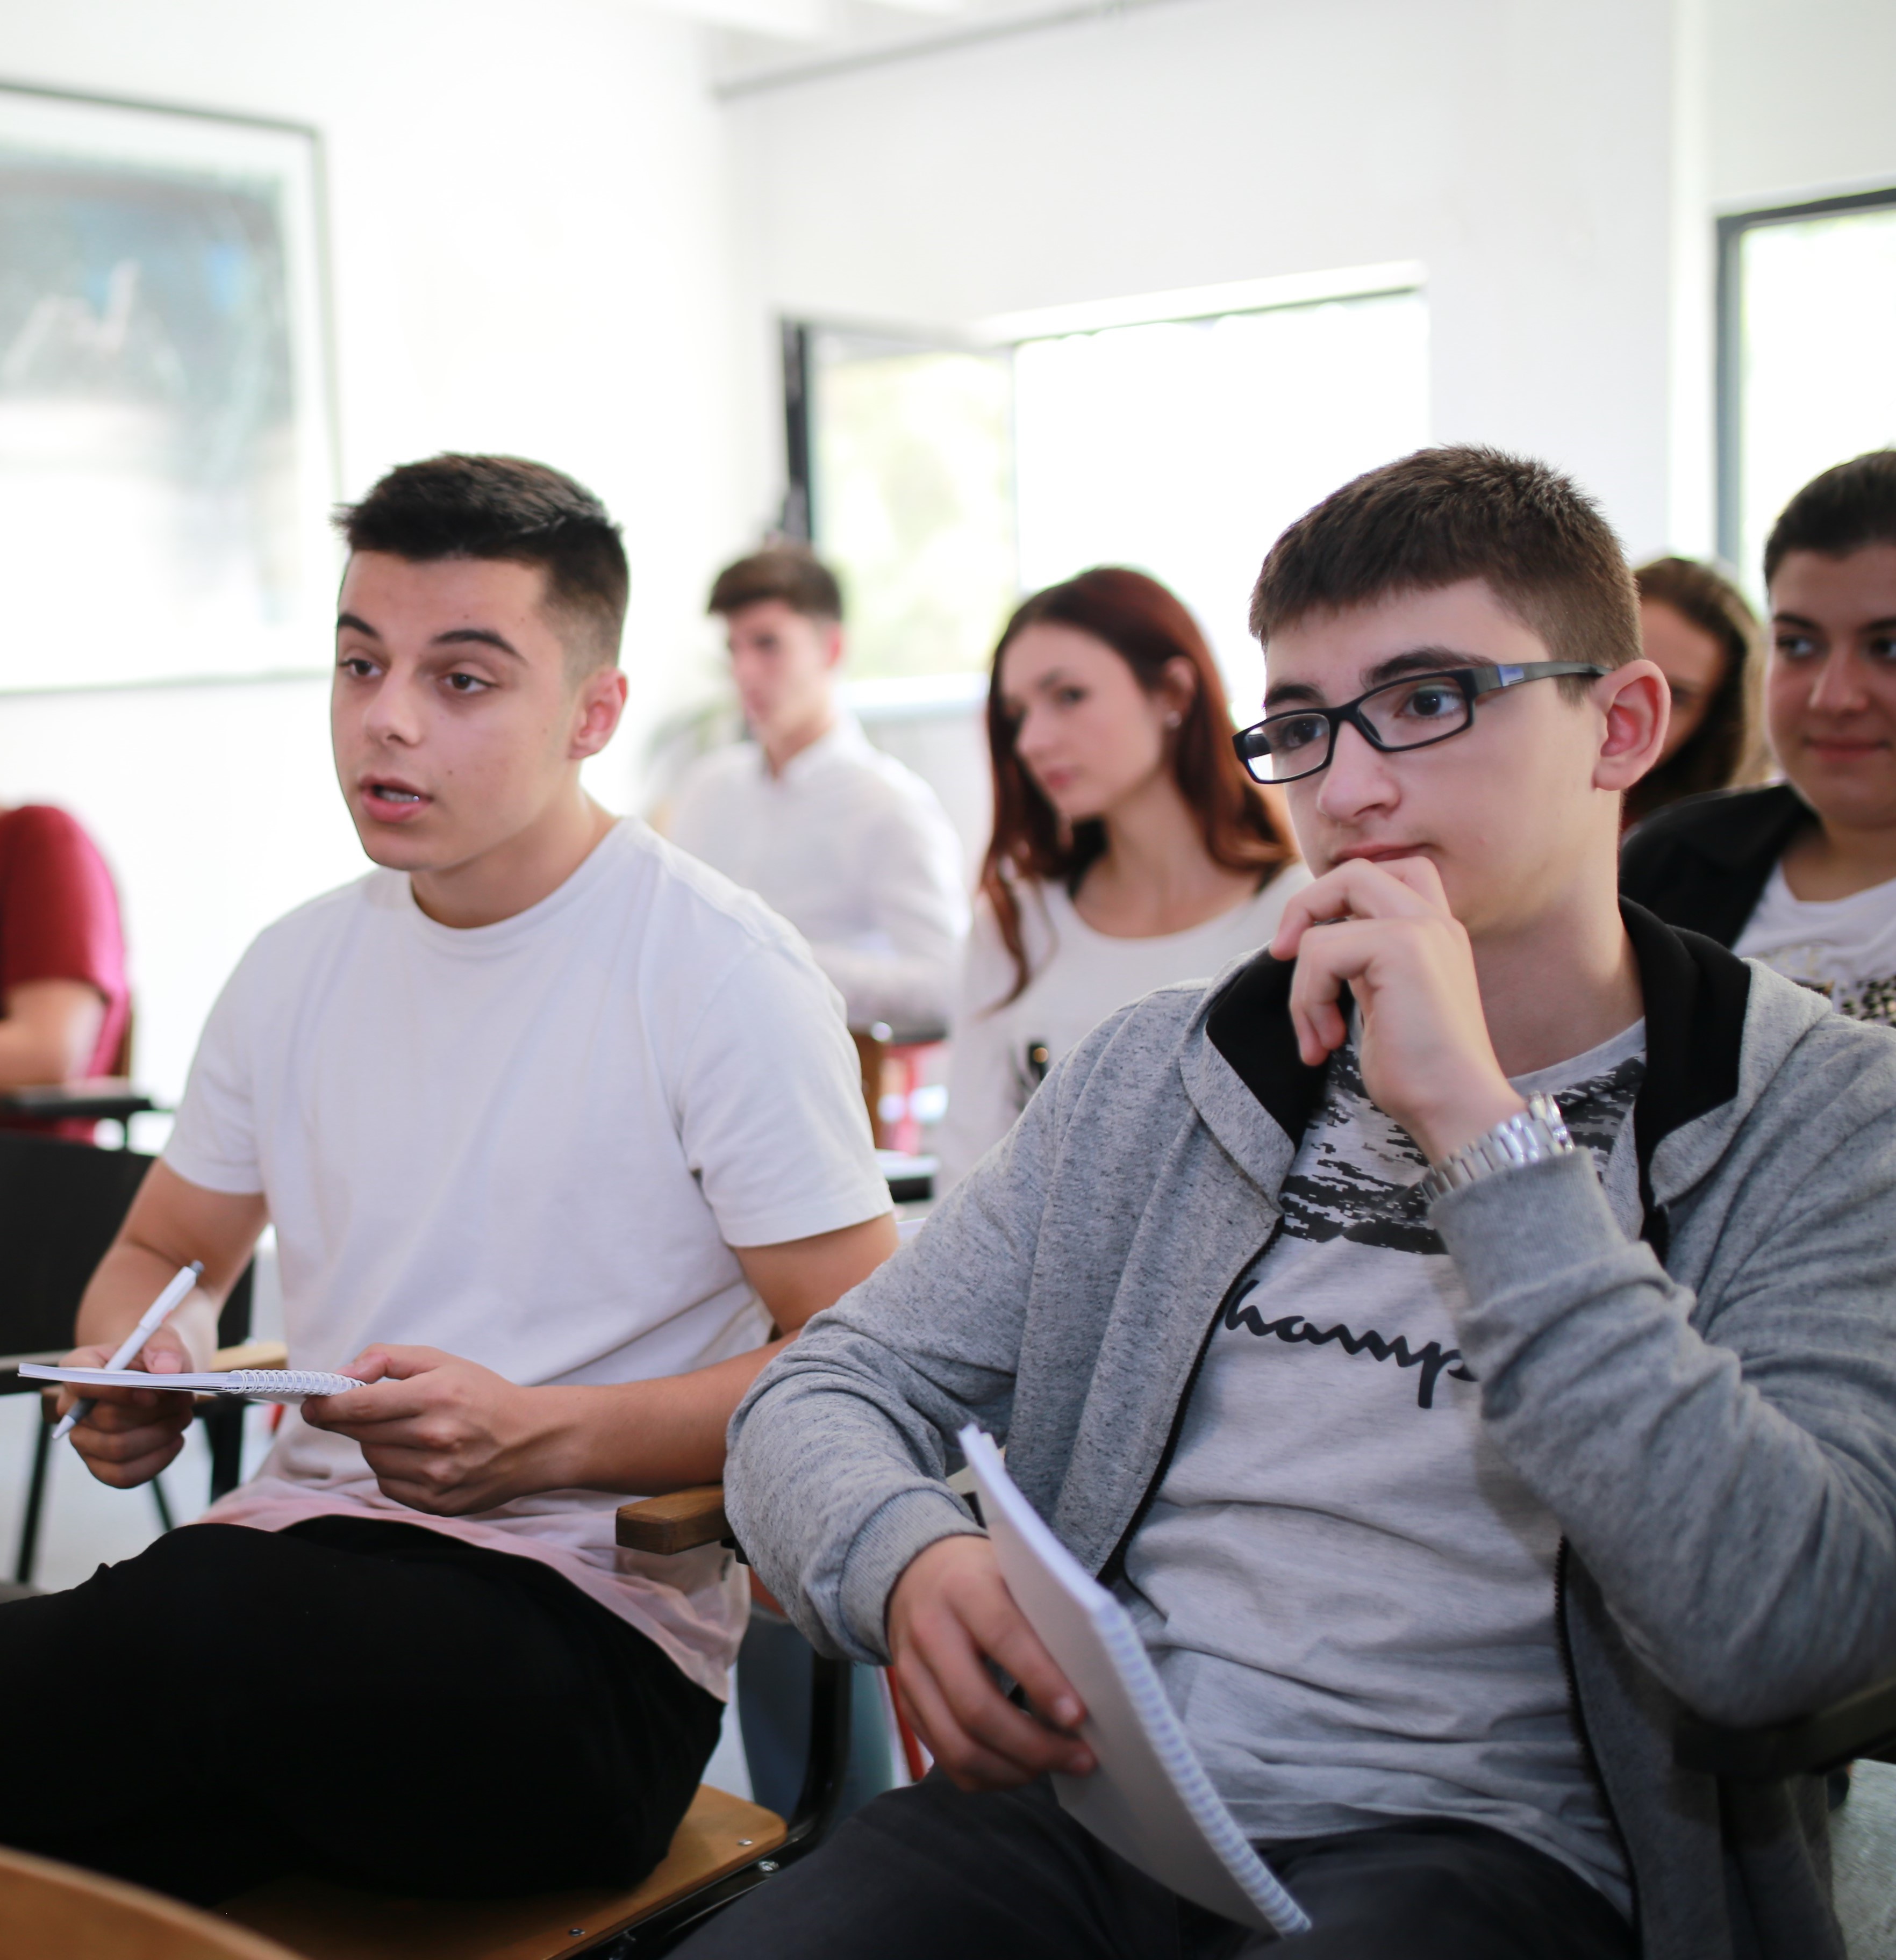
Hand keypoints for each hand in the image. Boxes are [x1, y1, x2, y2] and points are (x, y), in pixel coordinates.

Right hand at [60, 1326, 195, 1488]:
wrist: (156, 1377)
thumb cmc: (154, 1358)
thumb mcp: (163, 1339)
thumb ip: (164, 1347)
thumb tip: (166, 1369)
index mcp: (78, 1368)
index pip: (83, 1383)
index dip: (118, 1391)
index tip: (153, 1394)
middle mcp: (73, 1407)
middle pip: (107, 1420)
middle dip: (154, 1413)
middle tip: (185, 1401)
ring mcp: (83, 1438)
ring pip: (117, 1450)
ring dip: (160, 1434)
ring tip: (183, 1417)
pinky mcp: (100, 1464)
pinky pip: (123, 1475)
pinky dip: (156, 1460)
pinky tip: (175, 1440)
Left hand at [302, 1346, 573, 1514]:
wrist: (533, 1440)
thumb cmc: (484, 1395)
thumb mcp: (442, 1361)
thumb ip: (387, 1359)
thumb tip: (342, 1377)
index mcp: (436, 1396)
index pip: (358, 1405)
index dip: (325, 1405)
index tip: (311, 1403)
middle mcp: (435, 1437)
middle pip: (361, 1433)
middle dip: (352, 1420)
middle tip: (357, 1410)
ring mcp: (437, 1475)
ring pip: (374, 1459)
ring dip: (377, 1443)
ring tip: (407, 1432)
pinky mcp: (437, 1502)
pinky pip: (389, 1484)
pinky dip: (394, 1469)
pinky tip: (420, 1455)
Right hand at [885, 1535, 1093, 1790]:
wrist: (918, 1575)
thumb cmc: (983, 1578)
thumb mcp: (1013, 1576)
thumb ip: (1042, 1619)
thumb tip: (1090, 1683)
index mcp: (964, 1588)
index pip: (1003, 1637)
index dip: (1041, 1680)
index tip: (1078, 1716)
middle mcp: (929, 1631)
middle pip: (976, 1707)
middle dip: (1033, 1745)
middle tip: (1080, 1758)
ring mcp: (910, 1674)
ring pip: (958, 1745)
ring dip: (1013, 1769)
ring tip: (1054, 1767)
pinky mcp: (906, 1705)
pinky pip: (946, 1758)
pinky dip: (988, 1776)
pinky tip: (1020, 1769)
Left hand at [1269, 855, 1523, 1161]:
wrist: (1458, 1110)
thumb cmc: (1420, 1075)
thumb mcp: (1383, 1003)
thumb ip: (1361, 966)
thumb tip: (1310, 944)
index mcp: (1436, 933)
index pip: (1389, 873)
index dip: (1338, 897)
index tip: (1307, 948)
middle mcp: (1435, 922)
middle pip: (1355, 871)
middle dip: (1305, 908)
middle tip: (1283, 955)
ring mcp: (1422, 929)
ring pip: (1326, 918)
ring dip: (1304, 985)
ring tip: (1320, 1035)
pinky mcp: (1402, 947)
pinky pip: (1319, 951)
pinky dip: (1308, 999)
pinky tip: (1327, 1041)